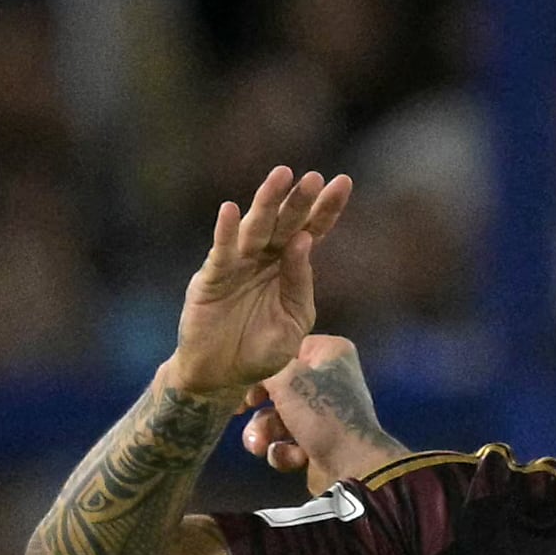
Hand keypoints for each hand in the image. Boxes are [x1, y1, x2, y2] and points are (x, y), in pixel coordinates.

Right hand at [166, 167, 352, 403]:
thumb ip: (300, 284)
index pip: (311, 230)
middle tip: (314, 177)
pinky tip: (231, 210)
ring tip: (280, 177)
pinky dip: (225, 231)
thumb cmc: (261, 351)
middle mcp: (265, 258)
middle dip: (299, 200)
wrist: (221, 377)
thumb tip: (305, 241)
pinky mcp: (212, 278)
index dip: (326, 207)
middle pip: (285, 223)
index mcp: (290, 266)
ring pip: (255, 228)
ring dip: (267, 202)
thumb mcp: (293, 320)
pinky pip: (221, 252)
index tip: (343, 182)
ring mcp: (238, 265)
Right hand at [239, 335, 406, 492]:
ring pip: (278, 418)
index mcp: (330, 352)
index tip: (241, 381)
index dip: (262, 366)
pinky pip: (289, 442)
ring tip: (259, 446)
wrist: (352, 466)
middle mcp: (329, 378)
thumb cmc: (321, 412)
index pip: (285, 348)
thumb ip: (263, 367)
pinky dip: (285, 452)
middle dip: (259, 408)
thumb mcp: (286, 379)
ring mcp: (324, 412)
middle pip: (277, 387)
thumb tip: (251, 364)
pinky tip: (294, 458)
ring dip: (264, 433)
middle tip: (242, 411)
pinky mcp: (319, 441)